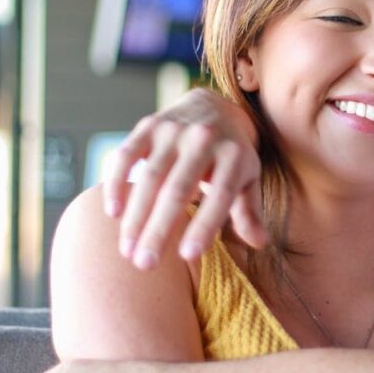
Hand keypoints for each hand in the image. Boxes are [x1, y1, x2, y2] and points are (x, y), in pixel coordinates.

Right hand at [105, 88, 267, 269]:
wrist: (215, 108)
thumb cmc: (232, 157)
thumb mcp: (247, 179)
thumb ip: (250, 211)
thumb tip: (260, 242)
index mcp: (235, 155)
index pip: (220, 195)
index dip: (204, 226)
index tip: (187, 257)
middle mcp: (205, 138)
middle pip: (178, 189)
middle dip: (159, 230)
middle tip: (145, 264)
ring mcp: (175, 130)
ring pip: (150, 177)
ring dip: (135, 216)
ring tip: (127, 250)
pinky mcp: (149, 125)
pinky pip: (127, 155)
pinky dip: (117, 183)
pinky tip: (113, 213)